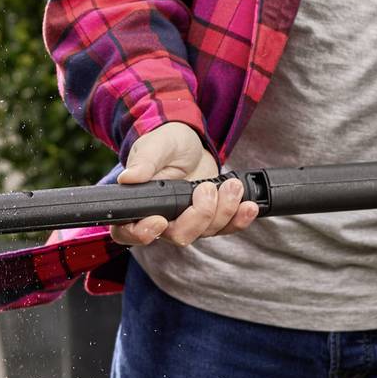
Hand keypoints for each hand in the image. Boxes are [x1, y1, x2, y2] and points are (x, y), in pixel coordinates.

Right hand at [109, 121, 259, 247]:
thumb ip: (143, 163)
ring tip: (231, 185)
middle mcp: (160, 220)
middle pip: (178, 235)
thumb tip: (129, 178)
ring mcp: (187, 221)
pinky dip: (239, 219)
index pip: (129, 232)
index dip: (143, 233)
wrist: (190, 142)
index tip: (160, 221)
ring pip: (205, 232)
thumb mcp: (153, 147)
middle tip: (206, 188)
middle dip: (199, 215)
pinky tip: (247, 206)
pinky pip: (225, 228)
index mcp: (136, 206)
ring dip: (223, 210)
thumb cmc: (165, 144)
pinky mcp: (209, 219)